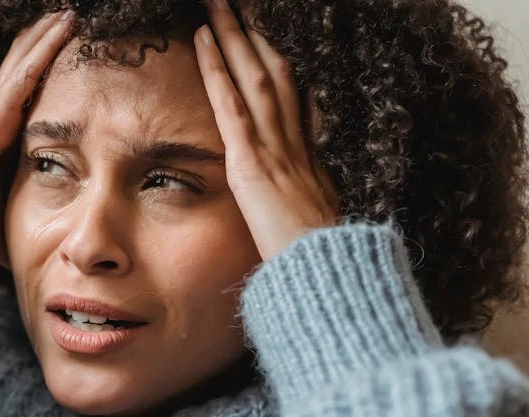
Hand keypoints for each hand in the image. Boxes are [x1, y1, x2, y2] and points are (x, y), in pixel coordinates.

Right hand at [0, 11, 73, 268]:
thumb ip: (16, 237)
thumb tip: (37, 269)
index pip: (25, 108)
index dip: (44, 84)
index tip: (67, 72)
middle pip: (25, 75)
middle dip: (46, 49)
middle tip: (71, 24)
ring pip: (28, 64)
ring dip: (50, 37)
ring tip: (72, 13)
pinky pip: (28, 73)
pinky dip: (48, 47)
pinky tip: (66, 24)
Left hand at [195, 0, 338, 260]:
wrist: (325, 277)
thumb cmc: (317, 260)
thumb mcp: (314, 219)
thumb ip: (304, 194)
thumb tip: (302, 184)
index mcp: (307, 156)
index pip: (291, 94)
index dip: (276, 59)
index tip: (263, 32)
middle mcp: (294, 142)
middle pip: (274, 72)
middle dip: (255, 33)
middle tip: (239, 2)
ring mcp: (275, 149)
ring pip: (254, 76)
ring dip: (235, 35)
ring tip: (218, 4)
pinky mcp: (253, 164)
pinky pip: (232, 107)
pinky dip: (217, 71)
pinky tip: (203, 41)